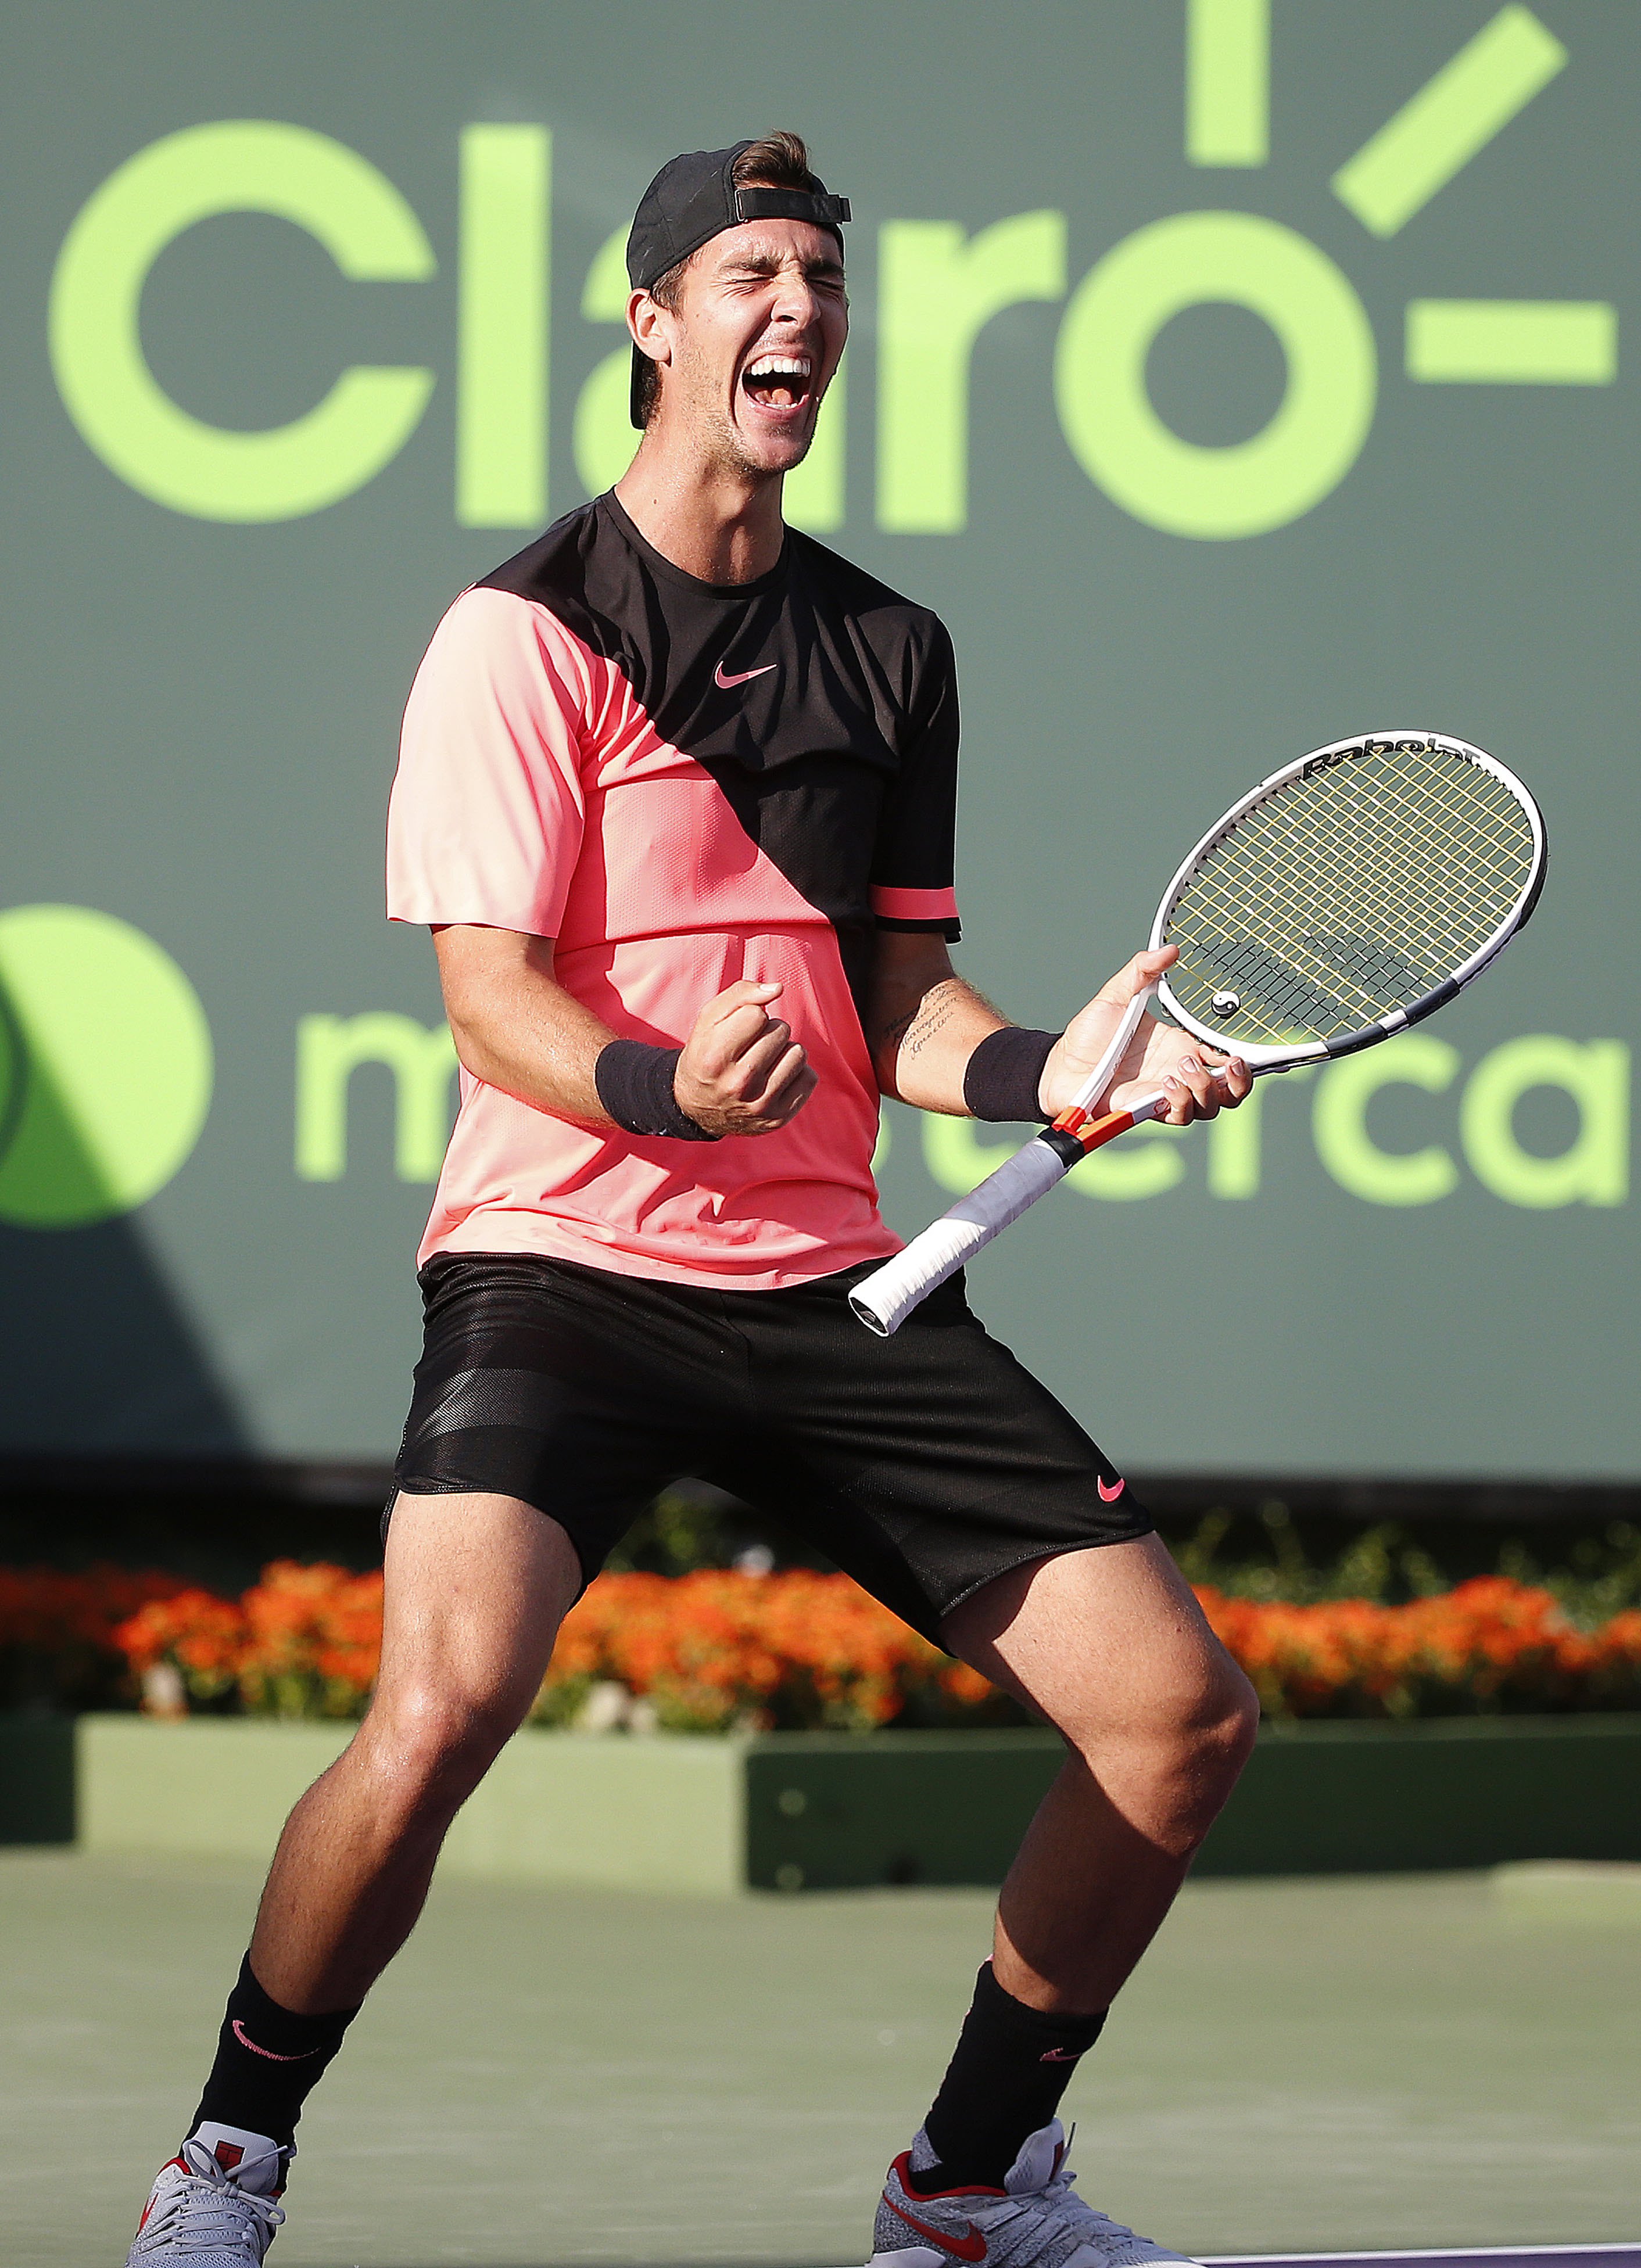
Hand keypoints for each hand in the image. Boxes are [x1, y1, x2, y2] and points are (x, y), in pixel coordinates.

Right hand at [674, 980, 816, 1136]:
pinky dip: (795, 1073)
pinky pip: (809, 1077)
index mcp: (715, 1058)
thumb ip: (740, 994)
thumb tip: (778, 988)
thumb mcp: (709, 1019)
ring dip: (785, 1051)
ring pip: (799, 1053)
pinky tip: (774, 1078)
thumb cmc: (706, 1053)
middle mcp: (738, 1084)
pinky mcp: (778, 1118)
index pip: (757, 1014)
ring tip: (764, 1061)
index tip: (738, 1030)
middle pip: (781, 1030)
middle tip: (751, 1046)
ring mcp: (760, 1105)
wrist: (697, 1106)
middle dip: (769, 1031)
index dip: (750, 1016)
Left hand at [1038, 946, 1250, 1125]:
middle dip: (1238, 1083)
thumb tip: (1169, 950)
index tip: (1250, 1055)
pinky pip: (1178, 1115)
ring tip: (1183, 1067)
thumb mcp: (1117, 995)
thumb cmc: (1089, 1034)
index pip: (1223, 1061)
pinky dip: (1180, 1100)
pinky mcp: (1146, 1110)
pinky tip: (1167, 1082)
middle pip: (1227, 1093)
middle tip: (1229, 1065)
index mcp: (1178, 1047)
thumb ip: (1141, 970)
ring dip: (1204, 1088)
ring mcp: (1164, 1095)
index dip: (1242, 1062)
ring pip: (1208, 1107)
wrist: (1059, 1063)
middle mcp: (1177, 1074)